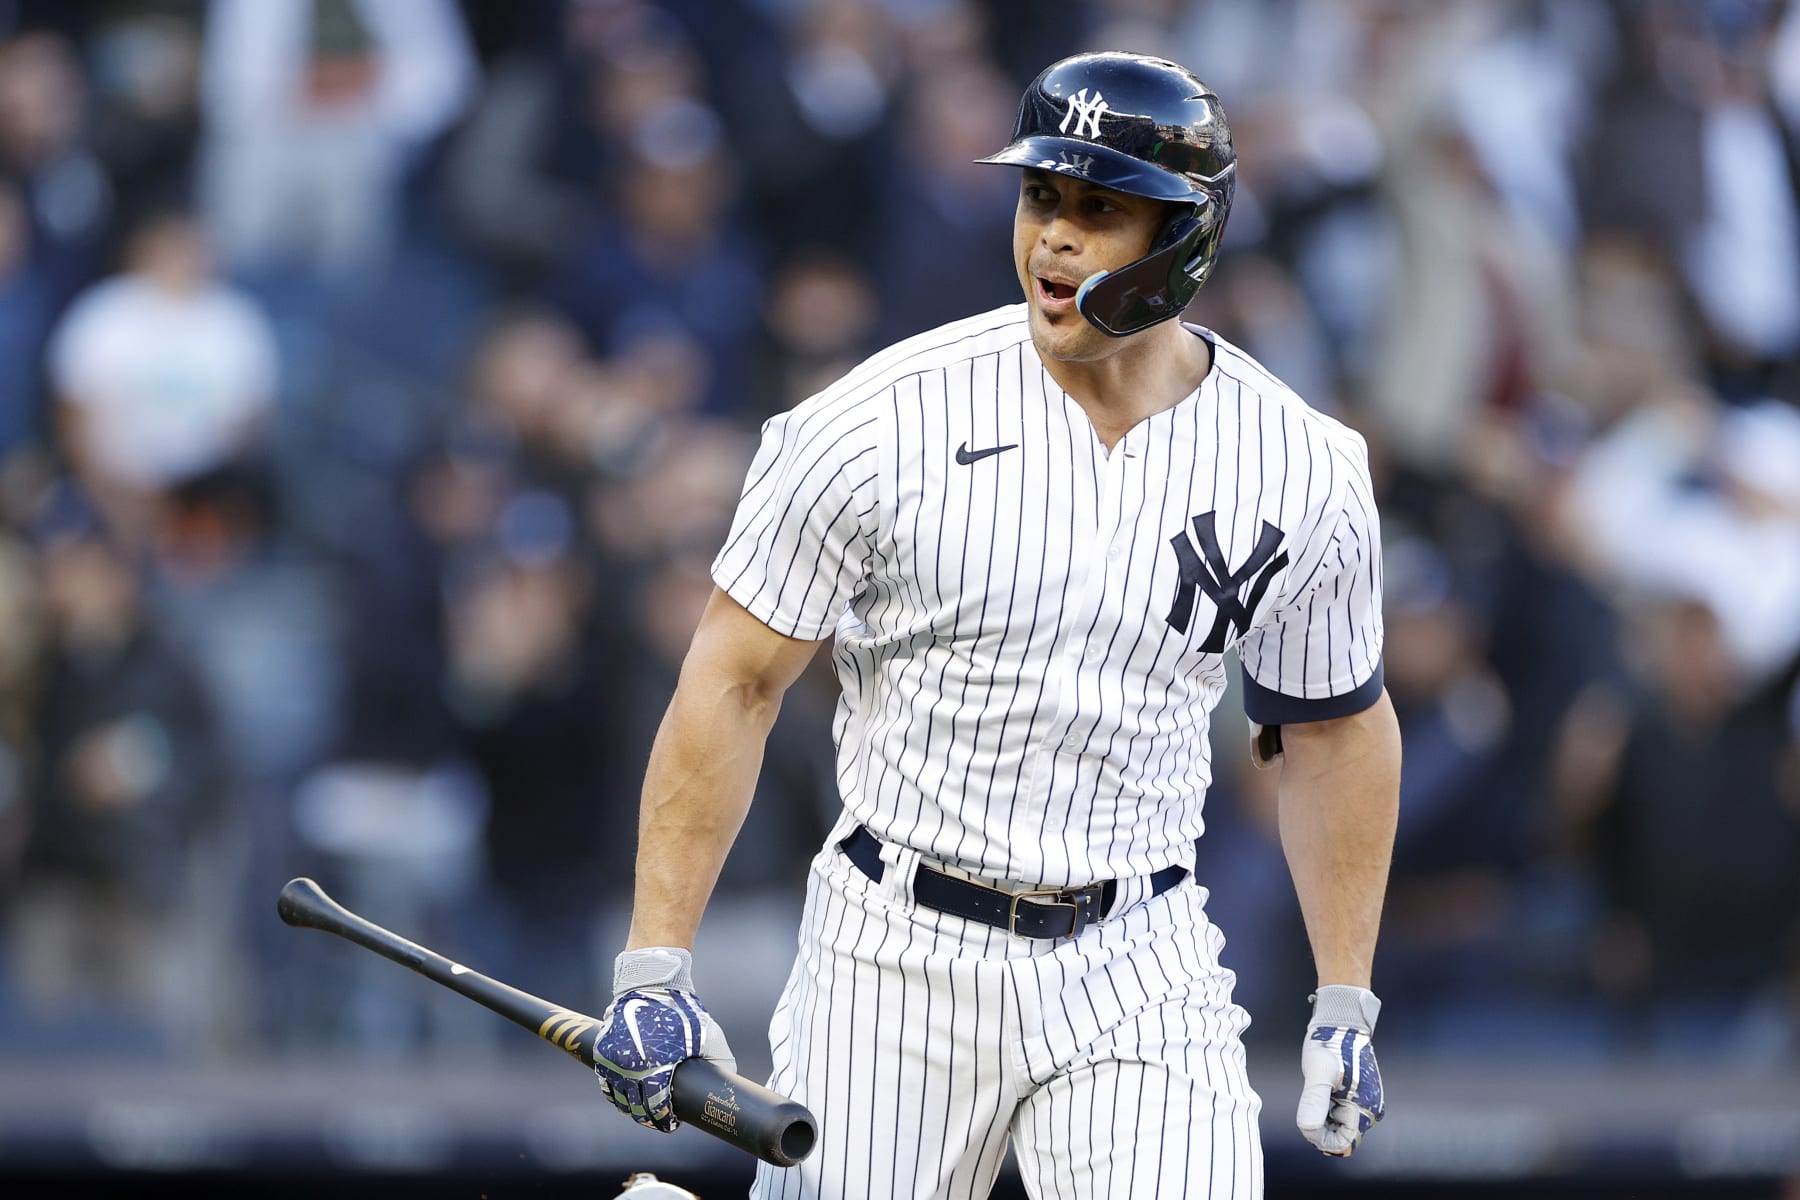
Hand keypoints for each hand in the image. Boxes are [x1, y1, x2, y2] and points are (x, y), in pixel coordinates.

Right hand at [592, 947, 735, 1131]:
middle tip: (658, 1122)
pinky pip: (605, 1083)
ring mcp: (613, 1060)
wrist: (650, 983)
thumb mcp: (709, 1034)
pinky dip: (614, 1095)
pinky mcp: (602, 1052)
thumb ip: (722, 1061)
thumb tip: (730, 1083)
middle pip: (636, 1108)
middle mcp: (631, 1067)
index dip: (664, 1120)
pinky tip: (625, 1100)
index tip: (671, 1124)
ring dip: (630, 1110)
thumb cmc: (683, 1010)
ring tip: (641, 1113)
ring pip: (618, 1099)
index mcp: (657, 1066)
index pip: (657, 1107)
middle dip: (648, 1120)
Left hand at [1296, 984, 1384, 1155]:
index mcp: (1365, 1109)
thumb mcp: (1317, 1073)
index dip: (1321, 1138)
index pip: (1342, 1143)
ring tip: (1320, 1089)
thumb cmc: (1329, 1044)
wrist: (1340, 1021)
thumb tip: (1309, 1129)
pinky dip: (1328, 1108)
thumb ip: (1314, 1102)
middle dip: (1322, 1126)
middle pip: (1341, 1137)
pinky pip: (1342, 1114)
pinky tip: (1323, 1089)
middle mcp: (1370, 1110)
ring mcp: (1366, 1103)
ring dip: (1324, 1116)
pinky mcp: (1359, 1095)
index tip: (1307, 1120)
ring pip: (1340, 1126)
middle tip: (1312, 1100)